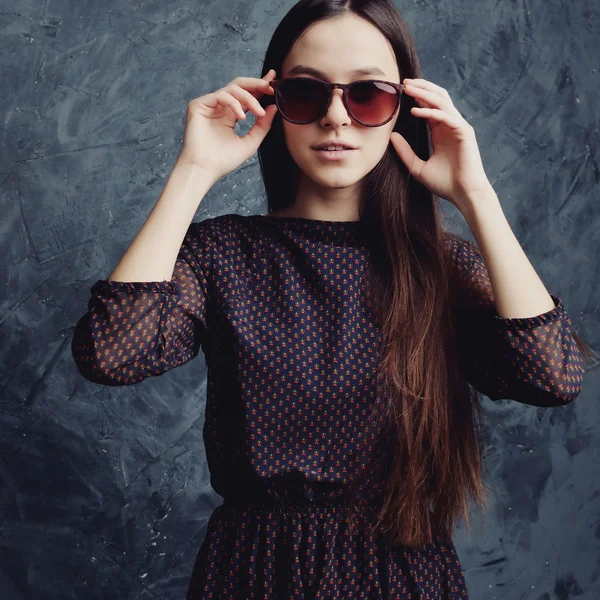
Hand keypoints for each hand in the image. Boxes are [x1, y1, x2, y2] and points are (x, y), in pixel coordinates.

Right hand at [176, 70, 278, 182]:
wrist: (204, 169)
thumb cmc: (223, 161)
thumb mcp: (250, 142)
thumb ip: (262, 126)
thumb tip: (274, 107)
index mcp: (231, 115)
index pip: (248, 96)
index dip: (261, 87)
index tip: (274, 80)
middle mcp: (220, 107)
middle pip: (240, 85)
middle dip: (257, 83)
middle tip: (271, 87)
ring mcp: (209, 105)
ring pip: (233, 88)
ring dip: (250, 98)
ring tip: (259, 113)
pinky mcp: (199, 105)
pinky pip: (221, 95)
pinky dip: (234, 103)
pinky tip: (241, 117)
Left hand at [389, 78, 492, 212]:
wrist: (463, 194)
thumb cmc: (444, 183)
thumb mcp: (417, 167)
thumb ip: (405, 152)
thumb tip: (391, 136)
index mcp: (440, 132)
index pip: (428, 107)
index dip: (416, 97)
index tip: (400, 91)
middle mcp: (449, 126)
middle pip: (436, 98)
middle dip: (421, 88)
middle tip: (403, 82)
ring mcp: (458, 127)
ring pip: (442, 102)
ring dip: (424, 93)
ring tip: (408, 88)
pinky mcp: (464, 132)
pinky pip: (446, 116)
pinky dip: (431, 112)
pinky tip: (415, 111)